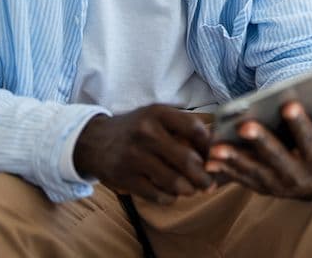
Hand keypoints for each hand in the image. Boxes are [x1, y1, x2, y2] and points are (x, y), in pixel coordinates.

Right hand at [73, 104, 216, 203]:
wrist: (94, 141)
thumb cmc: (135, 129)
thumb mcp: (155, 116)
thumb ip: (183, 126)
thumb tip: (216, 144)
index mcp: (158, 113)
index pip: (194, 128)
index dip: (210, 145)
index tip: (217, 155)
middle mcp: (146, 133)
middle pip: (186, 159)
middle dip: (204, 175)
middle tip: (211, 183)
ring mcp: (134, 156)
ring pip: (173, 180)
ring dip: (189, 189)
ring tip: (194, 189)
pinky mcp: (125, 177)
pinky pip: (157, 194)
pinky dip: (170, 197)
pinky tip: (173, 194)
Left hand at [205, 85, 311, 200]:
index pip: (310, 140)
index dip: (300, 123)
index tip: (289, 103)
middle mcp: (299, 175)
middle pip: (278, 158)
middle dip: (261, 142)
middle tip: (245, 125)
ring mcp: (278, 185)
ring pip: (255, 171)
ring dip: (235, 159)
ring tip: (217, 146)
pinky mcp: (262, 188)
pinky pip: (242, 179)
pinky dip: (227, 170)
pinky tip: (211, 157)